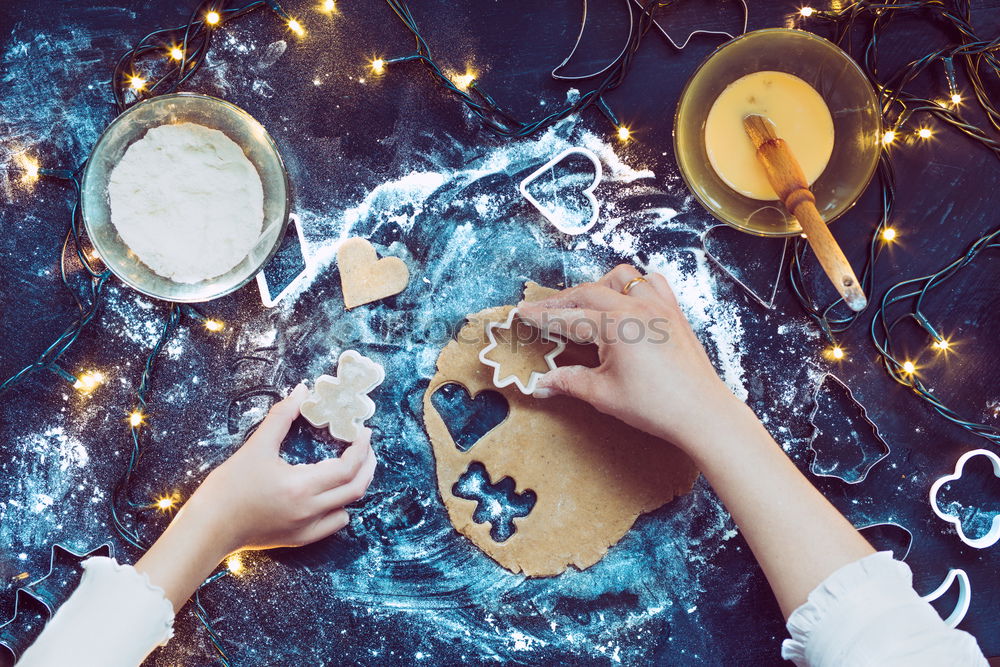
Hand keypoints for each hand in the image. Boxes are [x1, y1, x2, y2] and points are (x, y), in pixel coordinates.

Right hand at [183, 383, 376, 556]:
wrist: (208, 528)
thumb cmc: (227, 488)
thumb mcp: (256, 447)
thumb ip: (281, 417)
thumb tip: (301, 391)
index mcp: (301, 486)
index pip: (348, 467)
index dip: (362, 447)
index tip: (363, 431)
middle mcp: (309, 510)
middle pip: (357, 488)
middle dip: (367, 464)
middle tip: (365, 446)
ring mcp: (306, 528)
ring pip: (348, 507)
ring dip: (355, 485)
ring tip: (352, 465)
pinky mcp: (299, 539)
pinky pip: (334, 524)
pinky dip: (340, 508)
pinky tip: (332, 493)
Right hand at [517, 264, 744, 450]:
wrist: (702, 413)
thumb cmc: (656, 405)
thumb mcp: (603, 394)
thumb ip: (569, 382)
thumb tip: (542, 382)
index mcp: (617, 325)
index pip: (568, 317)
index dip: (541, 316)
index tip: (522, 313)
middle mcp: (637, 307)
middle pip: (589, 293)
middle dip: (561, 301)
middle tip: (541, 311)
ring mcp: (659, 306)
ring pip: (621, 278)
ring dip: (598, 286)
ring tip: (584, 304)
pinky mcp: (674, 313)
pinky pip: (652, 283)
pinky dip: (634, 285)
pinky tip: (626, 301)